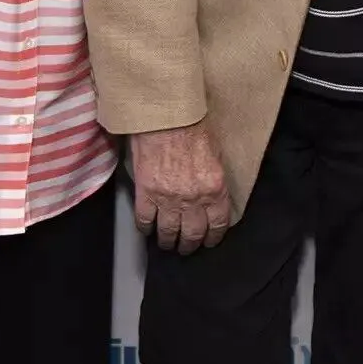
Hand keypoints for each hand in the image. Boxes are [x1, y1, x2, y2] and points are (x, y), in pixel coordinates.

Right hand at [131, 122, 230, 253]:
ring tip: (167, 244)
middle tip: (187, 248)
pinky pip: (145, 220)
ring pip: (168, 232)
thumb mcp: (216, 154)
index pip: (217, 224)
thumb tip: (210, 194)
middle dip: (190, 245)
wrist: (165, 116)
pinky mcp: (146, 193)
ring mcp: (168, 198)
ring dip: (168, 241)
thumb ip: (213, 179)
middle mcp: (193, 199)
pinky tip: (148, 230)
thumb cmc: (192, 126)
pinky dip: (146, 228)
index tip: (209, 241)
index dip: (213, 237)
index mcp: (214, 189)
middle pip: (192, 233)